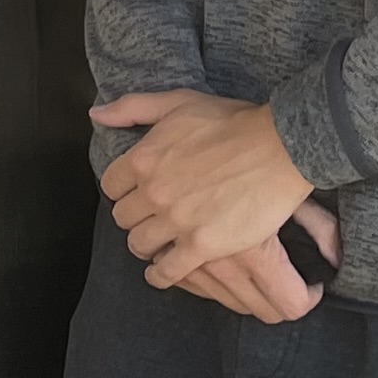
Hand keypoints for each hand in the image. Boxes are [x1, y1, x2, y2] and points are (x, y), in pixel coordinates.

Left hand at [94, 91, 323, 313]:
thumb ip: (132, 108)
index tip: (135, 194)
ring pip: (140, 245)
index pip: (111, 186)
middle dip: (133, 218)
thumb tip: (97, 115)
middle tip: (149, 218)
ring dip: (145, 246)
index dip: (123, 191)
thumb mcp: (177, 102)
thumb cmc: (233, 122)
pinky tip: (162, 273)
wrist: (279, 148)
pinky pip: (167, 271)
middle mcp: (153, 192)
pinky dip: (160, 275)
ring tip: (156, 244)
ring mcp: (177, 221)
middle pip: (123, 218)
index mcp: (143, 159)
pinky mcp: (203, 245)